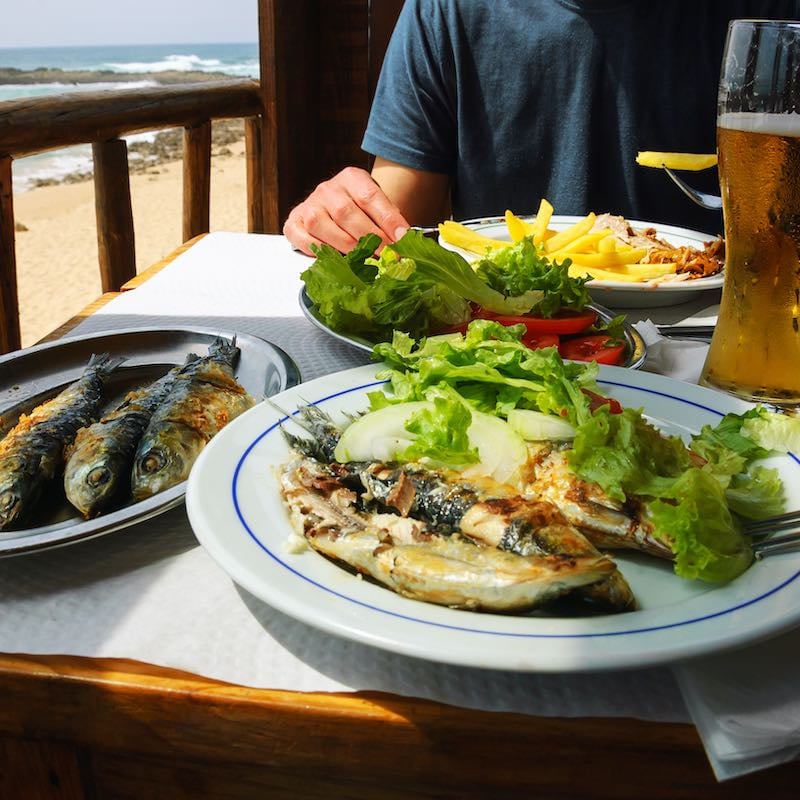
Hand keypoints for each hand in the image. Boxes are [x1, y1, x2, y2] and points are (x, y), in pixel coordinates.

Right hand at [283, 167, 409, 254]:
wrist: (336, 208)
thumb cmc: (362, 212)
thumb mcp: (378, 208)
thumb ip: (390, 222)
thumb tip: (405, 242)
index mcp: (352, 178)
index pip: (370, 197)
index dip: (387, 220)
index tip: (402, 239)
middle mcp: (328, 189)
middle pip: (347, 213)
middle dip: (370, 238)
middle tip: (388, 256)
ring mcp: (309, 206)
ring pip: (324, 226)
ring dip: (346, 247)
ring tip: (366, 261)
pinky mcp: (294, 223)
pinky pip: (304, 240)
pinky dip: (320, 252)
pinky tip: (336, 259)